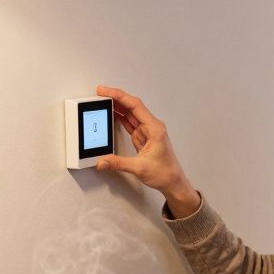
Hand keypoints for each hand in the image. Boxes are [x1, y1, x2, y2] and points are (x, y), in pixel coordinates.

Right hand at [94, 86, 193, 201]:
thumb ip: (118, 163)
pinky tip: (111, 113)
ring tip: (102, 100)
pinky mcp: (142, 137)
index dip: (119, 96)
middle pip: (132, 106)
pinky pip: (129, 123)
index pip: (135, 106)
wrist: (173, 182)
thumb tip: (102, 161)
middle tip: (100, 92)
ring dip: (117, 106)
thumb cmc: (165, 173)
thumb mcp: (140, 168)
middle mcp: (151, 127)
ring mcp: (147, 131)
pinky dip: (120, 117)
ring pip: (130, 113)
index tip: (105, 91)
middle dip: (116, 97)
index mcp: (154, 128)